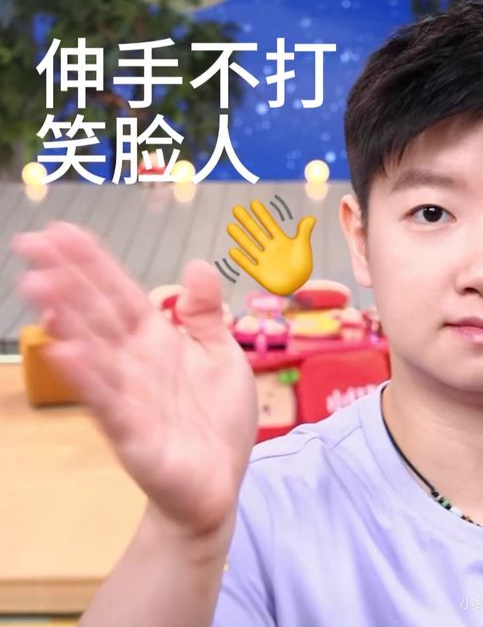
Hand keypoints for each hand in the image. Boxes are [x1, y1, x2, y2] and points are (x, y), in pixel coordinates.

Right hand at [11, 222, 257, 536]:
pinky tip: (68, 350)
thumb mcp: (221, 354)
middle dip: (69, 280)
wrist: (220, 480)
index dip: (95, 264)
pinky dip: (91, 376)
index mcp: (158, 340)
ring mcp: (131, 396)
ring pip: (96, 351)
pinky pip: (109, 402)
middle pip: (99, 314)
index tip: (63, 232)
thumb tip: (197, 264)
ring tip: (39, 286)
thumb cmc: (217, 417)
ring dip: (69, 319)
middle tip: (31, 244)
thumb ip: (205, 314)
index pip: (122, 294)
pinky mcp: (134, 434)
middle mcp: (137, 362)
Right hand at [227, 200, 315, 294]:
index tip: (253, 203)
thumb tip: (311, 218)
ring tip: (230, 226)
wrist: (299, 284)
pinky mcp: (260, 274)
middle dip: (247, 221)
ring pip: (250, 246)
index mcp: (280, 240)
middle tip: (236, 208)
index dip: (262, 214)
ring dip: (240, 237)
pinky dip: (241, 259)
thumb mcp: (303, 246)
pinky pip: (249, 265)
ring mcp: (264, 260)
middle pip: (256, 232)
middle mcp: (270, 248)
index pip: (269, 224)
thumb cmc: (302, 265)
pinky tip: (232, 250)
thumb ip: (304, 232)